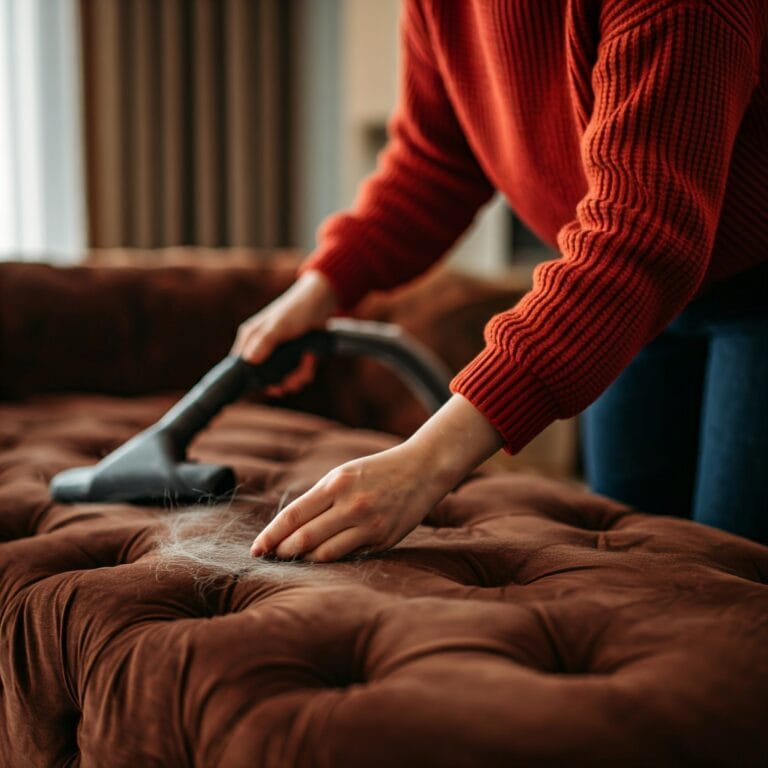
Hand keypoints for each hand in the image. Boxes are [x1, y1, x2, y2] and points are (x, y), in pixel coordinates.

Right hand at [231, 270, 337, 393]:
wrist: (322, 303)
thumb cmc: (296, 310)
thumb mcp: (279, 325)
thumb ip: (264, 342)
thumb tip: (248, 360)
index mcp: (251, 338)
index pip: (239, 364)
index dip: (247, 379)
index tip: (261, 387)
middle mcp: (262, 347)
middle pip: (262, 378)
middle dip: (278, 383)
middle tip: (287, 385)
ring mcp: (278, 354)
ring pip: (281, 379)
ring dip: (295, 378)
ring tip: (305, 364)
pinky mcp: (294, 358)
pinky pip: (295, 374)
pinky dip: (304, 372)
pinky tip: (310, 359)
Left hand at [251, 443, 442, 561]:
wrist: (422, 470)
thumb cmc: (376, 471)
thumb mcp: (344, 475)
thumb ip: (318, 499)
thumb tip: (288, 529)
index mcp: (336, 484)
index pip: (293, 516)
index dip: (270, 536)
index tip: (256, 549)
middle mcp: (351, 505)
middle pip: (304, 538)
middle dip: (283, 551)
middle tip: (272, 556)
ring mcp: (369, 525)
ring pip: (324, 554)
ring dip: (305, 559)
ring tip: (295, 558)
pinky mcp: (383, 540)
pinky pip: (349, 556)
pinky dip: (331, 558)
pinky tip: (323, 557)